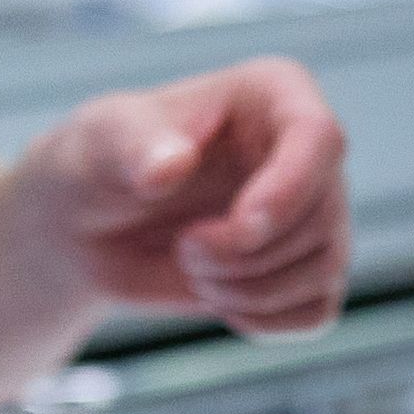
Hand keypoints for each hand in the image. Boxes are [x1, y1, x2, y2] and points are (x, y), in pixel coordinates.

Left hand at [9, 57, 350, 338]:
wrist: (90, 224)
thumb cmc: (101, 161)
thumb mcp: (102, 139)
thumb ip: (134, 145)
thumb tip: (171, 167)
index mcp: (273, 93)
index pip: (320, 137)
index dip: (287, 192)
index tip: (239, 229)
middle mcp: (307, 150)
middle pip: (321, 217)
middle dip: (244, 253)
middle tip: (183, 246)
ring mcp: (314, 211)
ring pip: (322, 270)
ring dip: (246, 289)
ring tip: (191, 263)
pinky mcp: (306, 269)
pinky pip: (315, 312)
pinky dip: (262, 320)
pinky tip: (215, 295)